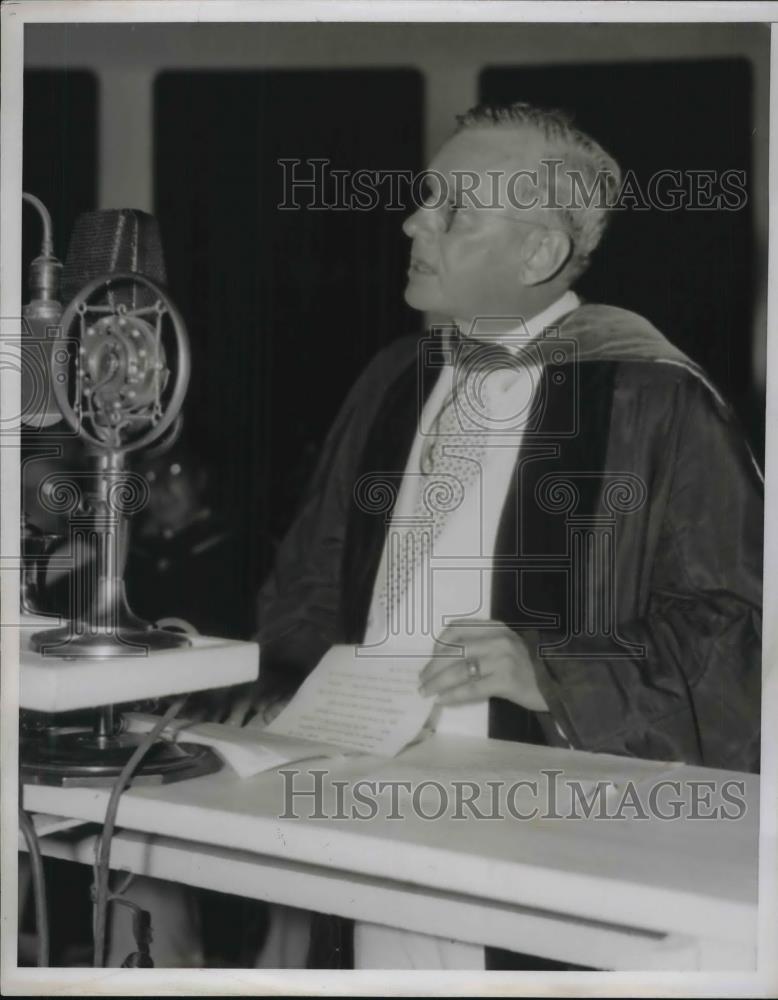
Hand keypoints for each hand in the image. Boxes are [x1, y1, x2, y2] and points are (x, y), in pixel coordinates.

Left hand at [418, 619, 548, 711]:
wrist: (558, 684)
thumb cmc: (528, 667)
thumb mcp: (505, 646)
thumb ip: (481, 644)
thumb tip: (443, 660)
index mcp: (495, 626)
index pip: (457, 628)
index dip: (439, 644)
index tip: (430, 658)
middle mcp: (498, 638)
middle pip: (454, 650)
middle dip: (433, 667)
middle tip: (422, 681)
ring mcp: (503, 658)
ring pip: (459, 670)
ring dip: (438, 682)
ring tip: (427, 692)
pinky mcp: (506, 680)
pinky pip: (472, 688)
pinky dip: (453, 695)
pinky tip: (443, 700)